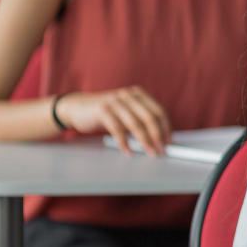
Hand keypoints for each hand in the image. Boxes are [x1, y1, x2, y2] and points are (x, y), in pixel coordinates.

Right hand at [56, 86, 172, 155]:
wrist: (77, 107)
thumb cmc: (106, 113)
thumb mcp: (126, 111)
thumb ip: (140, 119)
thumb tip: (159, 138)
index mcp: (138, 94)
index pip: (158, 111)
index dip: (166, 127)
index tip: (169, 141)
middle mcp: (128, 95)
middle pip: (149, 117)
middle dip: (158, 136)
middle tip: (161, 150)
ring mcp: (115, 101)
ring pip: (135, 124)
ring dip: (144, 141)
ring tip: (149, 152)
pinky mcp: (102, 110)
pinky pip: (117, 129)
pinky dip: (124, 143)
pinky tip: (128, 151)